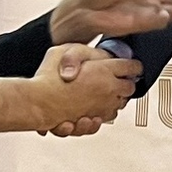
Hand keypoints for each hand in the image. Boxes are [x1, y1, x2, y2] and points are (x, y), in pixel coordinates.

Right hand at [0, 45, 139, 135]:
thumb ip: (87, 53)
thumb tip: (100, 55)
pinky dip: (104, 113)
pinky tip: (95, 109)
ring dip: (115, 98)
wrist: (38, 103)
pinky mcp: (93, 120)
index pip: (132, 67)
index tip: (133, 66)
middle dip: (127, 82)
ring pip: (120, 104)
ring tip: (106, 94)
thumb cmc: (48, 78)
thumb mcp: (67, 51)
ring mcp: (103, 107)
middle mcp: (109, 90)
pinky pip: (106, 118)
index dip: (133, 65)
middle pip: (130, 87)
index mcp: (105, 70)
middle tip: (122, 79)